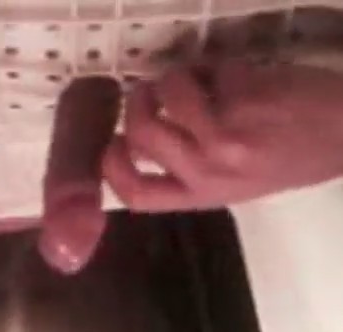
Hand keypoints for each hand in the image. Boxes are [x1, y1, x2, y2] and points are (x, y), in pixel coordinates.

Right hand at [103, 61, 342, 211]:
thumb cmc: (290, 160)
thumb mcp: (233, 182)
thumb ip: (189, 168)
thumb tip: (140, 135)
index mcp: (202, 195)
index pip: (138, 194)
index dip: (112, 168)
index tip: (113, 144)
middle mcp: (208, 172)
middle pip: (141, 134)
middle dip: (139, 102)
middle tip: (151, 90)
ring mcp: (226, 136)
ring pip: (168, 93)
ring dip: (177, 74)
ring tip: (198, 77)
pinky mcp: (245, 99)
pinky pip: (209, 69)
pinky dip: (218, 64)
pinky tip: (238, 74)